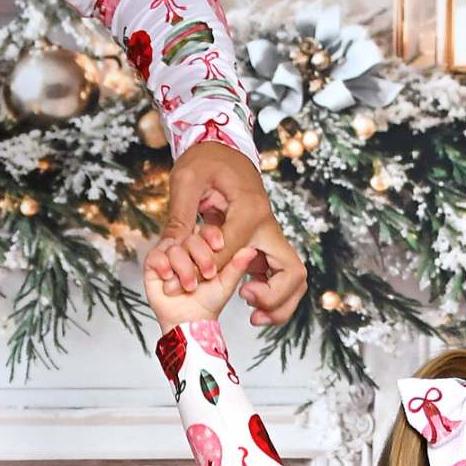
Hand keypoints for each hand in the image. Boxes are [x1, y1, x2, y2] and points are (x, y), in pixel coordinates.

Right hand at [142, 233, 260, 329]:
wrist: (190, 322)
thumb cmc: (209, 302)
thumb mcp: (227, 283)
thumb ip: (237, 266)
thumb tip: (251, 250)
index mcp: (203, 247)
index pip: (206, 229)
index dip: (212, 236)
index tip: (219, 246)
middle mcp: (185, 247)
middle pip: (191, 236)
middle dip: (201, 255)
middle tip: (207, 274)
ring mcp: (168, 255)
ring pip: (174, 247)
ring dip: (184, 268)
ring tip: (189, 286)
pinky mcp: (152, 266)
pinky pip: (155, 256)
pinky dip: (163, 265)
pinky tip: (169, 276)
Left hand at [145, 142, 306, 326]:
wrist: (224, 149)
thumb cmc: (205, 160)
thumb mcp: (186, 180)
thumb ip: (180, 218)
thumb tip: (170, 252)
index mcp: (250, 211)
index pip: (236, 255)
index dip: (209, 273)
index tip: (188, 286)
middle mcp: (267, 225)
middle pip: (291, 272)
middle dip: (274, 298)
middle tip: (250, 311)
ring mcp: (270, 235)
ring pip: (294, 278)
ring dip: (281, 302)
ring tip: (256, 317)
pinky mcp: (265, 243)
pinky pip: (282, 276)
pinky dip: (276, 295)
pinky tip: (254, 306)